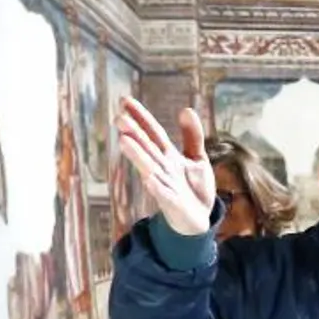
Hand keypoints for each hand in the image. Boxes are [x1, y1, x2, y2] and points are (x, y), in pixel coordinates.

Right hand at [116, 97, 215, 235]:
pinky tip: (149, 179)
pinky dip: (156, 187)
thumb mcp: (197, 158)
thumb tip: (186, 109)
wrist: (199, 218)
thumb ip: (192, 136)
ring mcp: (165, 185)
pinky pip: (163, 195)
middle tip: (119, 118)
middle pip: (147, 148)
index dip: (140, 117)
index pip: (152, 132)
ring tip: (124, 141)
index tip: (124, 100)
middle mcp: (162, 168)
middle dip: (134, 134)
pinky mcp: (172, 203)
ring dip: (137, 156)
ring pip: (149, 168)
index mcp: (167, 156)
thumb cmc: (194, 187)